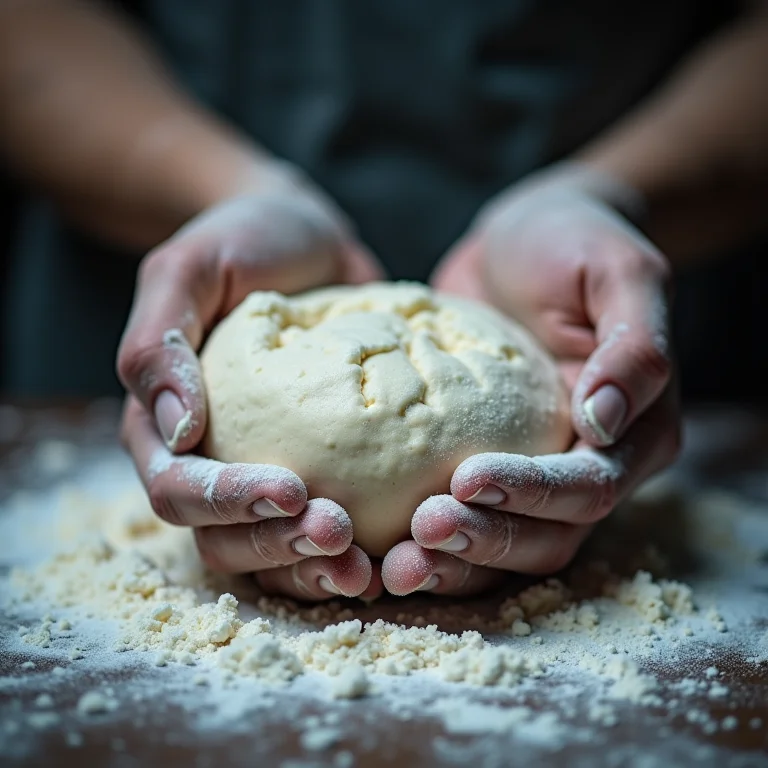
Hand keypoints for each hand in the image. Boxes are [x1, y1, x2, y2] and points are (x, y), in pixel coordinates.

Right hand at [117, 163, 383, 598]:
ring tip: (370, 565)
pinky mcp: (321, 466)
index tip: (291, 488)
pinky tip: (396, 548)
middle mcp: (210, 462)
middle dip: (278, 545)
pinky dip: (357, 548)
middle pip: (223, 539)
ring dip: (315, 566)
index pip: (177, 489)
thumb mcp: (190, 268)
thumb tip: (177, 430)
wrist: (308, 240)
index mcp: (163, 427)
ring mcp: (264, 469)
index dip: (225, 501)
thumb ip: (160, 342)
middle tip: (340, 535)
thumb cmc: (242, 243)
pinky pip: (324, 525)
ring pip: (273, 550)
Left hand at [382, 165, 679, 595]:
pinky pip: (466, 518)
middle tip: (417, 536)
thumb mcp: (617, 273)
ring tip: (390, 564)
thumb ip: (633, 345)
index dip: (532, 494)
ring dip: (454, 562)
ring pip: (508, 546)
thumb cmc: (574, 244)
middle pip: (549, 536)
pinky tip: (378, 546)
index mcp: (635, 432)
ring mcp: (536, 472)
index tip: (464, 480)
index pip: (590, 486)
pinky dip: (429, 542)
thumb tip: (603, 421)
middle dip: (485, 541)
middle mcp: (591, 466)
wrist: (521, 239)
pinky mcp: (486, 463)